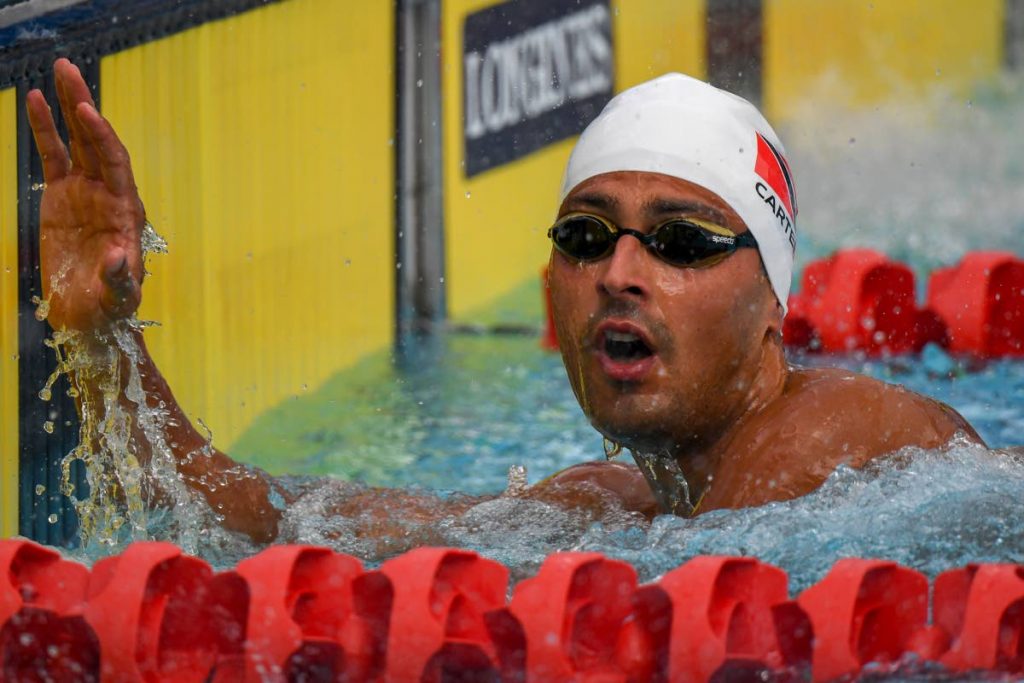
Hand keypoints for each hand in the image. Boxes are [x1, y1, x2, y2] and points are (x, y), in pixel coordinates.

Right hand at [26, 58, 144, 331]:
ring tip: (59, 68)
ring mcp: (85, 192)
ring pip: (77, 141)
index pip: (115, 164)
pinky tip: (35, 100)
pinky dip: (46, 129)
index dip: (103, 138)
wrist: (91, 317)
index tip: (88, 113)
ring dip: (68, 106)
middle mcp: (109, 194)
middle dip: (84, 105)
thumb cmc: (111, 309)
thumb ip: (120, 278)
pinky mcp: (62, 197)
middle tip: (68, 68)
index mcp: (126, 211)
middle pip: (97, 141)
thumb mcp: (118, 296)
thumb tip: (121, 257)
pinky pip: (54, 155)